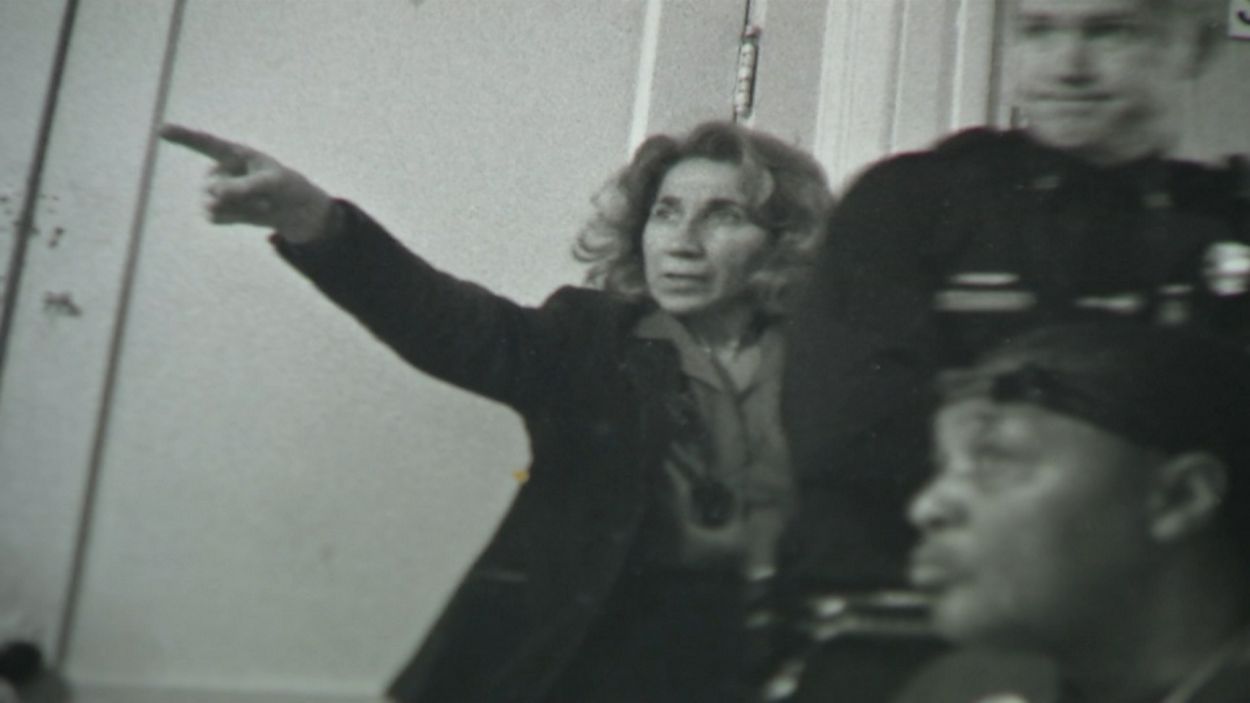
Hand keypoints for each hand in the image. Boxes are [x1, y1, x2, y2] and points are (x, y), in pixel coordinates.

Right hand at [160, 124, 334, 243]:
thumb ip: (245, 186)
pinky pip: (215, 217)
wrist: (293, 210)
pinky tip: (249, 213)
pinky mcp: (217, 209)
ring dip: (240, 210)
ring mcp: (215, 190)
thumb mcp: (273, 183)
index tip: (161, 130)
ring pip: (213, 205)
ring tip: (260, 204)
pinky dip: (235, 219)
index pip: (204, 143)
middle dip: (240, 197)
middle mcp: (220, 169)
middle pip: (212, 187)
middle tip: (266, 196)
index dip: (183, 136)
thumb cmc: (286, 187)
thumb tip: (214, 194)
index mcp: (234, 153)